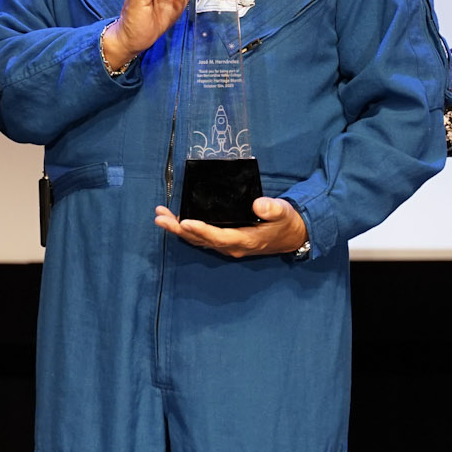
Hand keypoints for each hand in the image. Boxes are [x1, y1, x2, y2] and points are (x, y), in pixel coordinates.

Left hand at [154, 197, 308, 258]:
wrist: (291, 236)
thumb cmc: (285, 221)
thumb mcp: (284, 212)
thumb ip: (272, 208)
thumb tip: (258, 204)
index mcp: (246, 240)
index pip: (219, 237)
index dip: (201, 230)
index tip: (185, 222)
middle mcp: (232, 247)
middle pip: (201, 240)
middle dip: (179, 229)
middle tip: (160, 218)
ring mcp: (227, 246)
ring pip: (198, 240)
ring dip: (178, 229)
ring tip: (160, 216)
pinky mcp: (225, 242)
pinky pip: (202, 238)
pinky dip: (187, 230)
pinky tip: (175, 220)